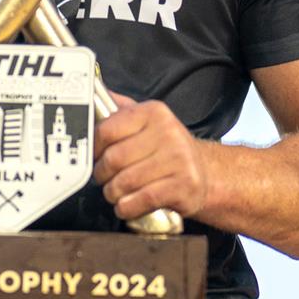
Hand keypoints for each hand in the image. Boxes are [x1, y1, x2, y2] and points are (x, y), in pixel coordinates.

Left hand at [92, 95, 208, 220]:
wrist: (205, 172)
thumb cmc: (167, 149)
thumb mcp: (146, 123)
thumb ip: (120, 111)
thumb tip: (92, 91)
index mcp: (153, 112)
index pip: (106, 130)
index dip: (94, 149)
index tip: (95, 157)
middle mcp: (168, 132)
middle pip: (113, 159)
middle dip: (102, 175)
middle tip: (105, 179)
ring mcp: (179, 159)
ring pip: (125, 182)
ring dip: (113, 193)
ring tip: (117, 193)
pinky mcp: (184, 185)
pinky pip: (142, 199)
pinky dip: (127, 207)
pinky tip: (127, 204)